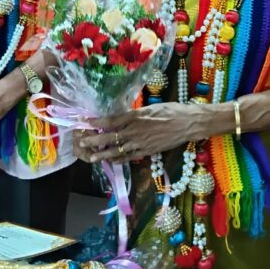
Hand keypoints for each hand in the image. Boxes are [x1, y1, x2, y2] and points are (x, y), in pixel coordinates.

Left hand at [77, 103, 207, 163]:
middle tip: (82, 142)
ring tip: (91, 157)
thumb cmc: (171, 111)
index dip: (96, 122)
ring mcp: (141, 143)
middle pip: (110, 137)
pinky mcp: (147, 152)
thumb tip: (121, 116)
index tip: (85, 121)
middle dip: (94, 140)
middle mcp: (135, 131)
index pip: (111, 120)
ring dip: (103, 154)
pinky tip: (111, 160)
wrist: (187, 123)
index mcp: (135, 117)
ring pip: (117, 150)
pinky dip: (119, 159)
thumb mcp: (149, 108)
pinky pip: (129, 157)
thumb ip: (134, 114)